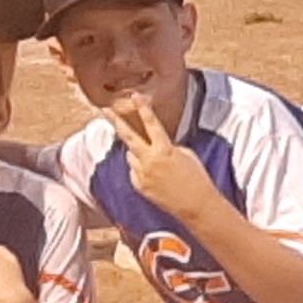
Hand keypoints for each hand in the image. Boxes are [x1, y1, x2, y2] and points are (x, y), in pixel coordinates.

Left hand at [109, 93, 217, 224]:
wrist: (196, 206)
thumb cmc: (196, 178)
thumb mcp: (186, 155)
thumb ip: (166, 146)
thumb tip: (153, 144)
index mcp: (165, 150)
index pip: (151, 124)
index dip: (143, 109)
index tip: (135, 96)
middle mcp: (150, 161)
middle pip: (128, 136)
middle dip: (116, 121)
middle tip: (105, 110)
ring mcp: (142, 175)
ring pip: (131, 155)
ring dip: (137, 152)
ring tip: (154, 161)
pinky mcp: (139, 186)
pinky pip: (134, 171)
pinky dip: (140, 169)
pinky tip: (155, 176)